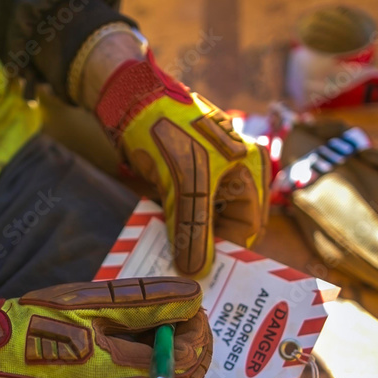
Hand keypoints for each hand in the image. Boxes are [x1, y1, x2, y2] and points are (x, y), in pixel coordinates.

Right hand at [0, 278, 211, 377]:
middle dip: (192, 352)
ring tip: (153, 342)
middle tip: (175, 322)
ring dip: (175, 375)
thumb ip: (146, 302)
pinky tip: (130, 367)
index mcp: (121, 377)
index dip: (197, 330)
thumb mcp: (85, 303)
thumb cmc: (27, 330)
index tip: (187, 307)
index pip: (188, 359)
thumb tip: (192, 297)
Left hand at [93, 51, 271, 274]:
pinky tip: (155, 241)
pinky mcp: (181, 177)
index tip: (207, 279)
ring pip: (202, 220)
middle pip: (227, 226)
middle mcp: (234, 174)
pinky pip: (181, 211)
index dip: (229, 253)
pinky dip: (171, 225)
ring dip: (185, 239)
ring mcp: (207, 176)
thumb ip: (194, 229)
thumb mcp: (185, 184)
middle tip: (184, 276)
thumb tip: (198, 273)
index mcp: (249, 170)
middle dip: (206, 248)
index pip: (250, 227)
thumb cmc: (166, 130)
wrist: (127, 97)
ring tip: (167, 262)